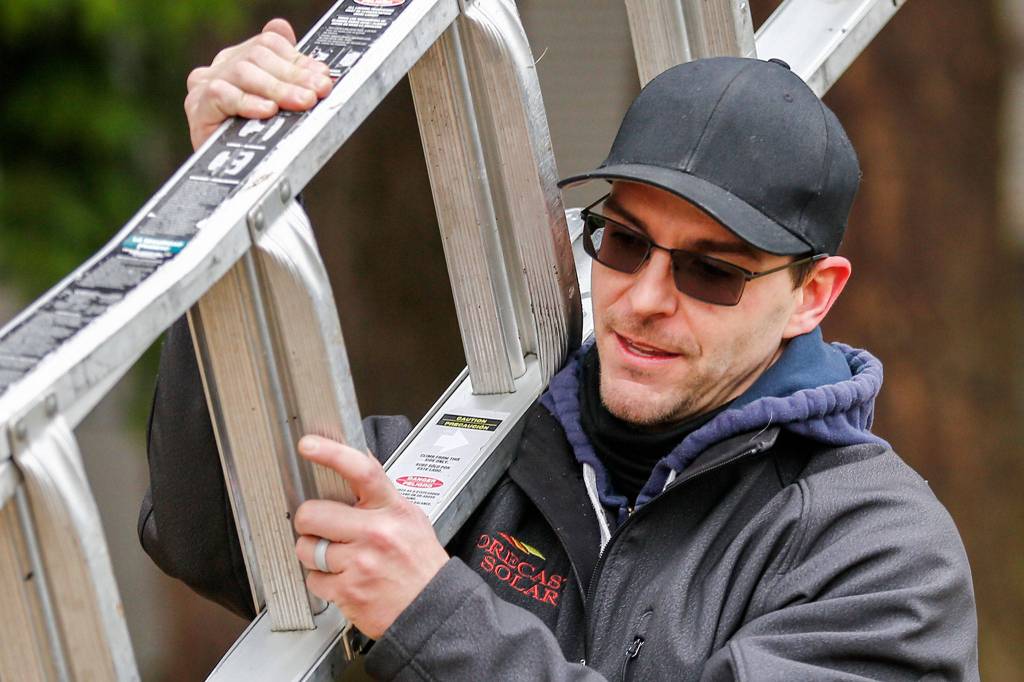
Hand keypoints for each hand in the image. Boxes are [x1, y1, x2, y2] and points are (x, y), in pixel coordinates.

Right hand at [183, 18, 332, 149]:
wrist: (235, 178)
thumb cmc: (259, 141)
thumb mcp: (281, 106)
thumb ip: (291, 75)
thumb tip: (306, 52)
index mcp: (240, 58)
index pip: (269, 45)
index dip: (298, 59)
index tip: (323, 76)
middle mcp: (221, 67)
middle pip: (258, 57)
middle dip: (293, 76)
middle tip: (317, 92)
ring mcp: (205, 84)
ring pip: (243, 73)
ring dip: (277, 89)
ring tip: (302, 102)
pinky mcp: (197, 106)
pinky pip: (221, 95)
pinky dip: (248, 102)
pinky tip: (268, 111)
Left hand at [293, 435, 448, 639]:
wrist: (433, 609)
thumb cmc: (420, 564)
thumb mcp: (410, 518)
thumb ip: (381, 495)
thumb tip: (356, 464)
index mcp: (392, 509)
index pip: (361, 471)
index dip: (331, 454)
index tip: (310, 445)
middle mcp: (376, 533)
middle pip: (313, 512)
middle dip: (309, 520)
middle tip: (320, 526)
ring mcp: (360, 563)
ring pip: (306, 548)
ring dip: (314, 554)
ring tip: (338, 558)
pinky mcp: (348, 591)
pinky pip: (312, 579)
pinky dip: (322, 581)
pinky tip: (344, 579)